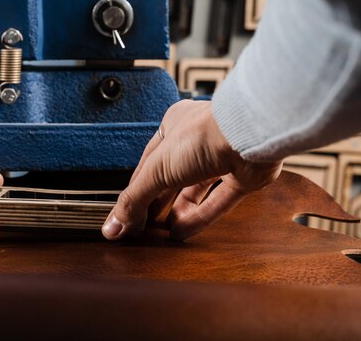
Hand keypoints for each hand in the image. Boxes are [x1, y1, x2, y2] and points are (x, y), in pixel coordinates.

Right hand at [102, 100, 282, 240]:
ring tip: (162, 233)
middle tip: (142, 226)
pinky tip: (182, 233)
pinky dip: (199, 218)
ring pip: (195, 191)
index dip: (136, 191)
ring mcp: (221, 159)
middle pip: (171, 178)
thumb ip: (134, 199)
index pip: (148, 165)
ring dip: (178, 212)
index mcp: (173, 128)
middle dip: (156, 203)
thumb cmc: (203, 136)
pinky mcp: (242, 177)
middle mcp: (197, 142)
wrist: (248, 135)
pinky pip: (218, 202)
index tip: (124, 216)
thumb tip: (112, 227)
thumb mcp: (157, 169)